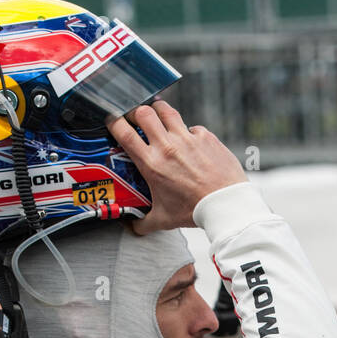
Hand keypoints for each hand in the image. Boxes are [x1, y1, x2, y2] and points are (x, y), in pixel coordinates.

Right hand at [105, 100, 245, 234]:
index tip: (112, 121)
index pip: (125, 133)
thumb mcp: (163, 220)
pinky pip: (192, 126)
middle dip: (135, 112)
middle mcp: (167, 146)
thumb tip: (132, 227)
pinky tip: (189, 141)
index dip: (114, 122)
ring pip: (166, 110)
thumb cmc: (194, 211)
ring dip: (158, 111)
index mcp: (152, 164)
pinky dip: (187, 131)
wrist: (224, 204)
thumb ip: (143, 223)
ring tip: (157, 117)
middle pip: (143, 113)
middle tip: (135, 118)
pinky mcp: (205, 136)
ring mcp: (187, 138)